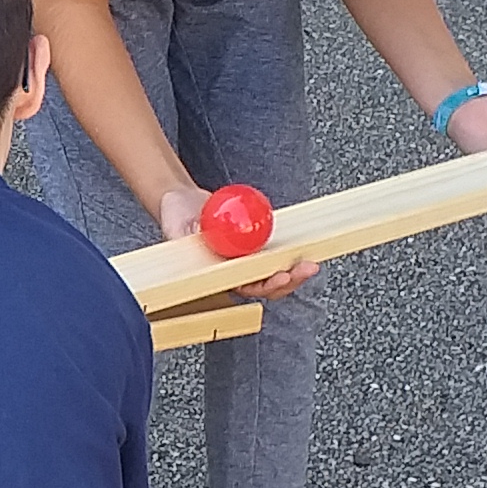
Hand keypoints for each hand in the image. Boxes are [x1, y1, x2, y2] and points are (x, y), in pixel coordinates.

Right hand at [158, 183, 319, 302]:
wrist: (180, 201)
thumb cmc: (175, 219)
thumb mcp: (178, 228)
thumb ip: (187, 236)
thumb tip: (197, 236)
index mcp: (217, 275)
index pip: (246, 287)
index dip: (265, 285)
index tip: (280, 276)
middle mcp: (234, 270)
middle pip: (267, 284)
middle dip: (290, 280)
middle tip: (306, 269)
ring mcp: (246, 258)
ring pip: (275, 270)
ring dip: (295, 270)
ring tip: (311, 263)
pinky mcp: (254, 243)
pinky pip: (274, 251)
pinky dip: (290, 251)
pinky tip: (304, 248)